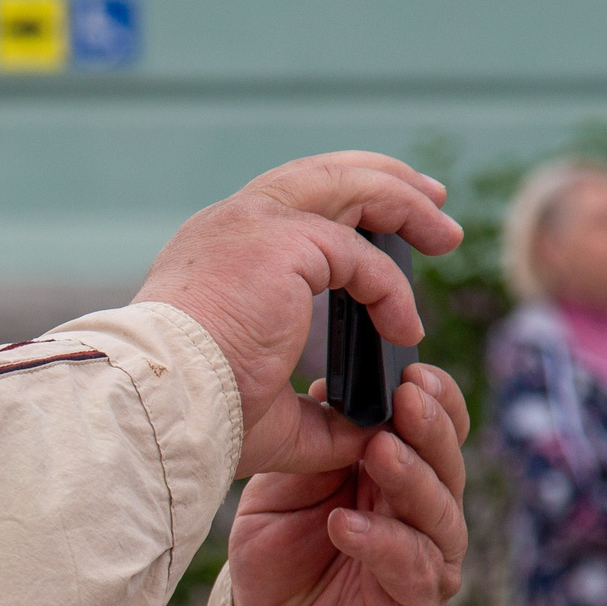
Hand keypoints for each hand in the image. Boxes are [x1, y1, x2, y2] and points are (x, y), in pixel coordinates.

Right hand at [136, 152, 461, 477]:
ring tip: (447, 232)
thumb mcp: (265, 412)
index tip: (385, 229)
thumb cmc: (196, 416)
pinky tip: (406, 328)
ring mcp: (256, 224)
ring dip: (404, 203)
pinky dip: (391, 290)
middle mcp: (233, 224)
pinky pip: (359, 257)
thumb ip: (316, 414)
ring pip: (348, 185)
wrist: (159, 403)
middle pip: (323, 175)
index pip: (290, 205)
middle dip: (385, 181)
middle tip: (433, 200)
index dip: (345, 208)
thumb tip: (364, 430)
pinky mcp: (282, 243)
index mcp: (218, 251)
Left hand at [228, 364, 469, 605]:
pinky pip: (411, 567)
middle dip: (429, 427)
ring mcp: (424, 558)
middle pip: (445, 460)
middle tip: (408, 398)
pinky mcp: (414, 605)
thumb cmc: (280, 564)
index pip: (431, 425)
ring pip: (438, 509)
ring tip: (379, 451)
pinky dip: (382, 542)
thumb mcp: (280, 495)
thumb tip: (327, 389)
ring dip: (410, 477)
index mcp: (392, 473)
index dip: (431, 397)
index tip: (411, 369)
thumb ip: (309, 453)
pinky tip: (346, 524)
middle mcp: (419, 511)